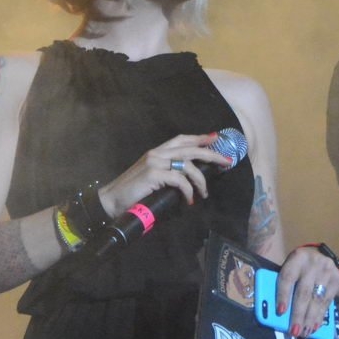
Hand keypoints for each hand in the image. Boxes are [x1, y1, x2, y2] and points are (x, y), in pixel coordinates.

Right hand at [97, 133, 233, 217]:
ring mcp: (155, 162)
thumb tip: (188, 178)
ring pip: (188, 165)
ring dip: (200, 180)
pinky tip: (189, 200)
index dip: (199, 138)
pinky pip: (180, 180)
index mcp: (156, 152)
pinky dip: (188, 190)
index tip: (215, 138)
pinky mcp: (154, 174)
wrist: (112, 200)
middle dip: (211, 153)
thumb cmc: (132, 193)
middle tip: (226, 161)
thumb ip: (167, 173)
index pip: (181, 139)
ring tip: (204, 193)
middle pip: (190, 149)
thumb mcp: (152, 178)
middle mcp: (157, 153)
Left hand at [274, 245, 338, 338]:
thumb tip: (278, 311)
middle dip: (298, 314)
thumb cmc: (298, 267)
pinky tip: (315, 326)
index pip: (288, 278)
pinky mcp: (338, 278)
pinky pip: (328, 301)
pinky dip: (320, 316)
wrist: (319, 254)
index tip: (280, 312)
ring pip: (317, 299)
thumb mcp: (288, 268)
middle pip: (304, 292)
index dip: (283, 295)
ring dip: (310, 319)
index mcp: (297, 258)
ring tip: (304, 333)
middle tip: (294, 331)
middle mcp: (314, 262)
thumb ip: (282, 285)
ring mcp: (328, 270)